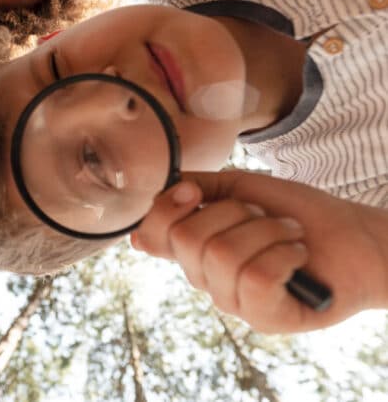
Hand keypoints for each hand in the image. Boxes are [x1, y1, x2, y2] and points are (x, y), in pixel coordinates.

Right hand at [131, 170, 387, 332]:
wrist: (354, 236)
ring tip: (289, 235)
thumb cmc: (297, 213)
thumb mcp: (241, 188)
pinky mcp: (263, 318)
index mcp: (194, 248)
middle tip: (265, 218)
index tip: (194, 192)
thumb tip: (169, 188)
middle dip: (235, 213)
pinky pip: (256, 277)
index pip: (150, 235)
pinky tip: (298, 257)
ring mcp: (232, 301)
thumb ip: (200, 186)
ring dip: (268, 232)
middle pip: (187, 239)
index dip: (165, 209)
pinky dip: (285, 254)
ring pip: (224, 255)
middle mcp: (205, 278)